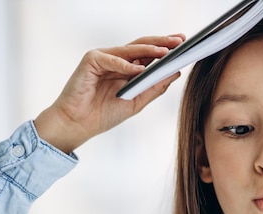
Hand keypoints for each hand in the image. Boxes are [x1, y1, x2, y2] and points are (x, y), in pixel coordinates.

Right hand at [34, 35, 184, 153]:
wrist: (79, 124)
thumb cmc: (103, 114)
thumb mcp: (136, 102)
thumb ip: (154, 87)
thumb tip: (175, 73)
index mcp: (127, 69)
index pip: (149, 53)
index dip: (165, 47)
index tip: (183, 44)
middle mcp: (117, 60)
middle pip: (142, 46)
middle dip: (161, 42)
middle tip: (179, 41)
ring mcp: (104, 58)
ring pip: (129, 49)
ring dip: (148, 50)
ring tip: (165, 52)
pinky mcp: (91, 60)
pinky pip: (111, 59)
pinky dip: (124, 65)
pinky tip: (138, 69)